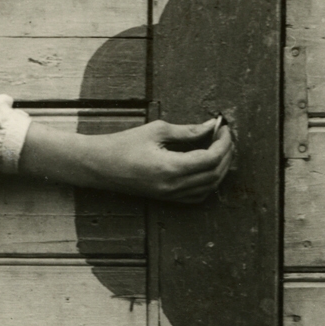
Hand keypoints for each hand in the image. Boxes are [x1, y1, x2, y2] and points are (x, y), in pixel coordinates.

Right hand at [19, 115, 236, 200]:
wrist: (99, 166)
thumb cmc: (123, 145)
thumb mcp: (156, 131)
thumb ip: (187, 131)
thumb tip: (210, 126)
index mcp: (171, 168)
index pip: (210, 158)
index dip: (223, 143)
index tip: (224, 127)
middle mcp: (173, 186)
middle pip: (214, 174)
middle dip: (225, 153)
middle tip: (225, 135)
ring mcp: (170, 196)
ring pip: (209, 187)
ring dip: (219, 168)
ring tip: (220, 148)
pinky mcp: (167, 199)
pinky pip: (197, 196)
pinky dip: (209, 182)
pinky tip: (208, 167)